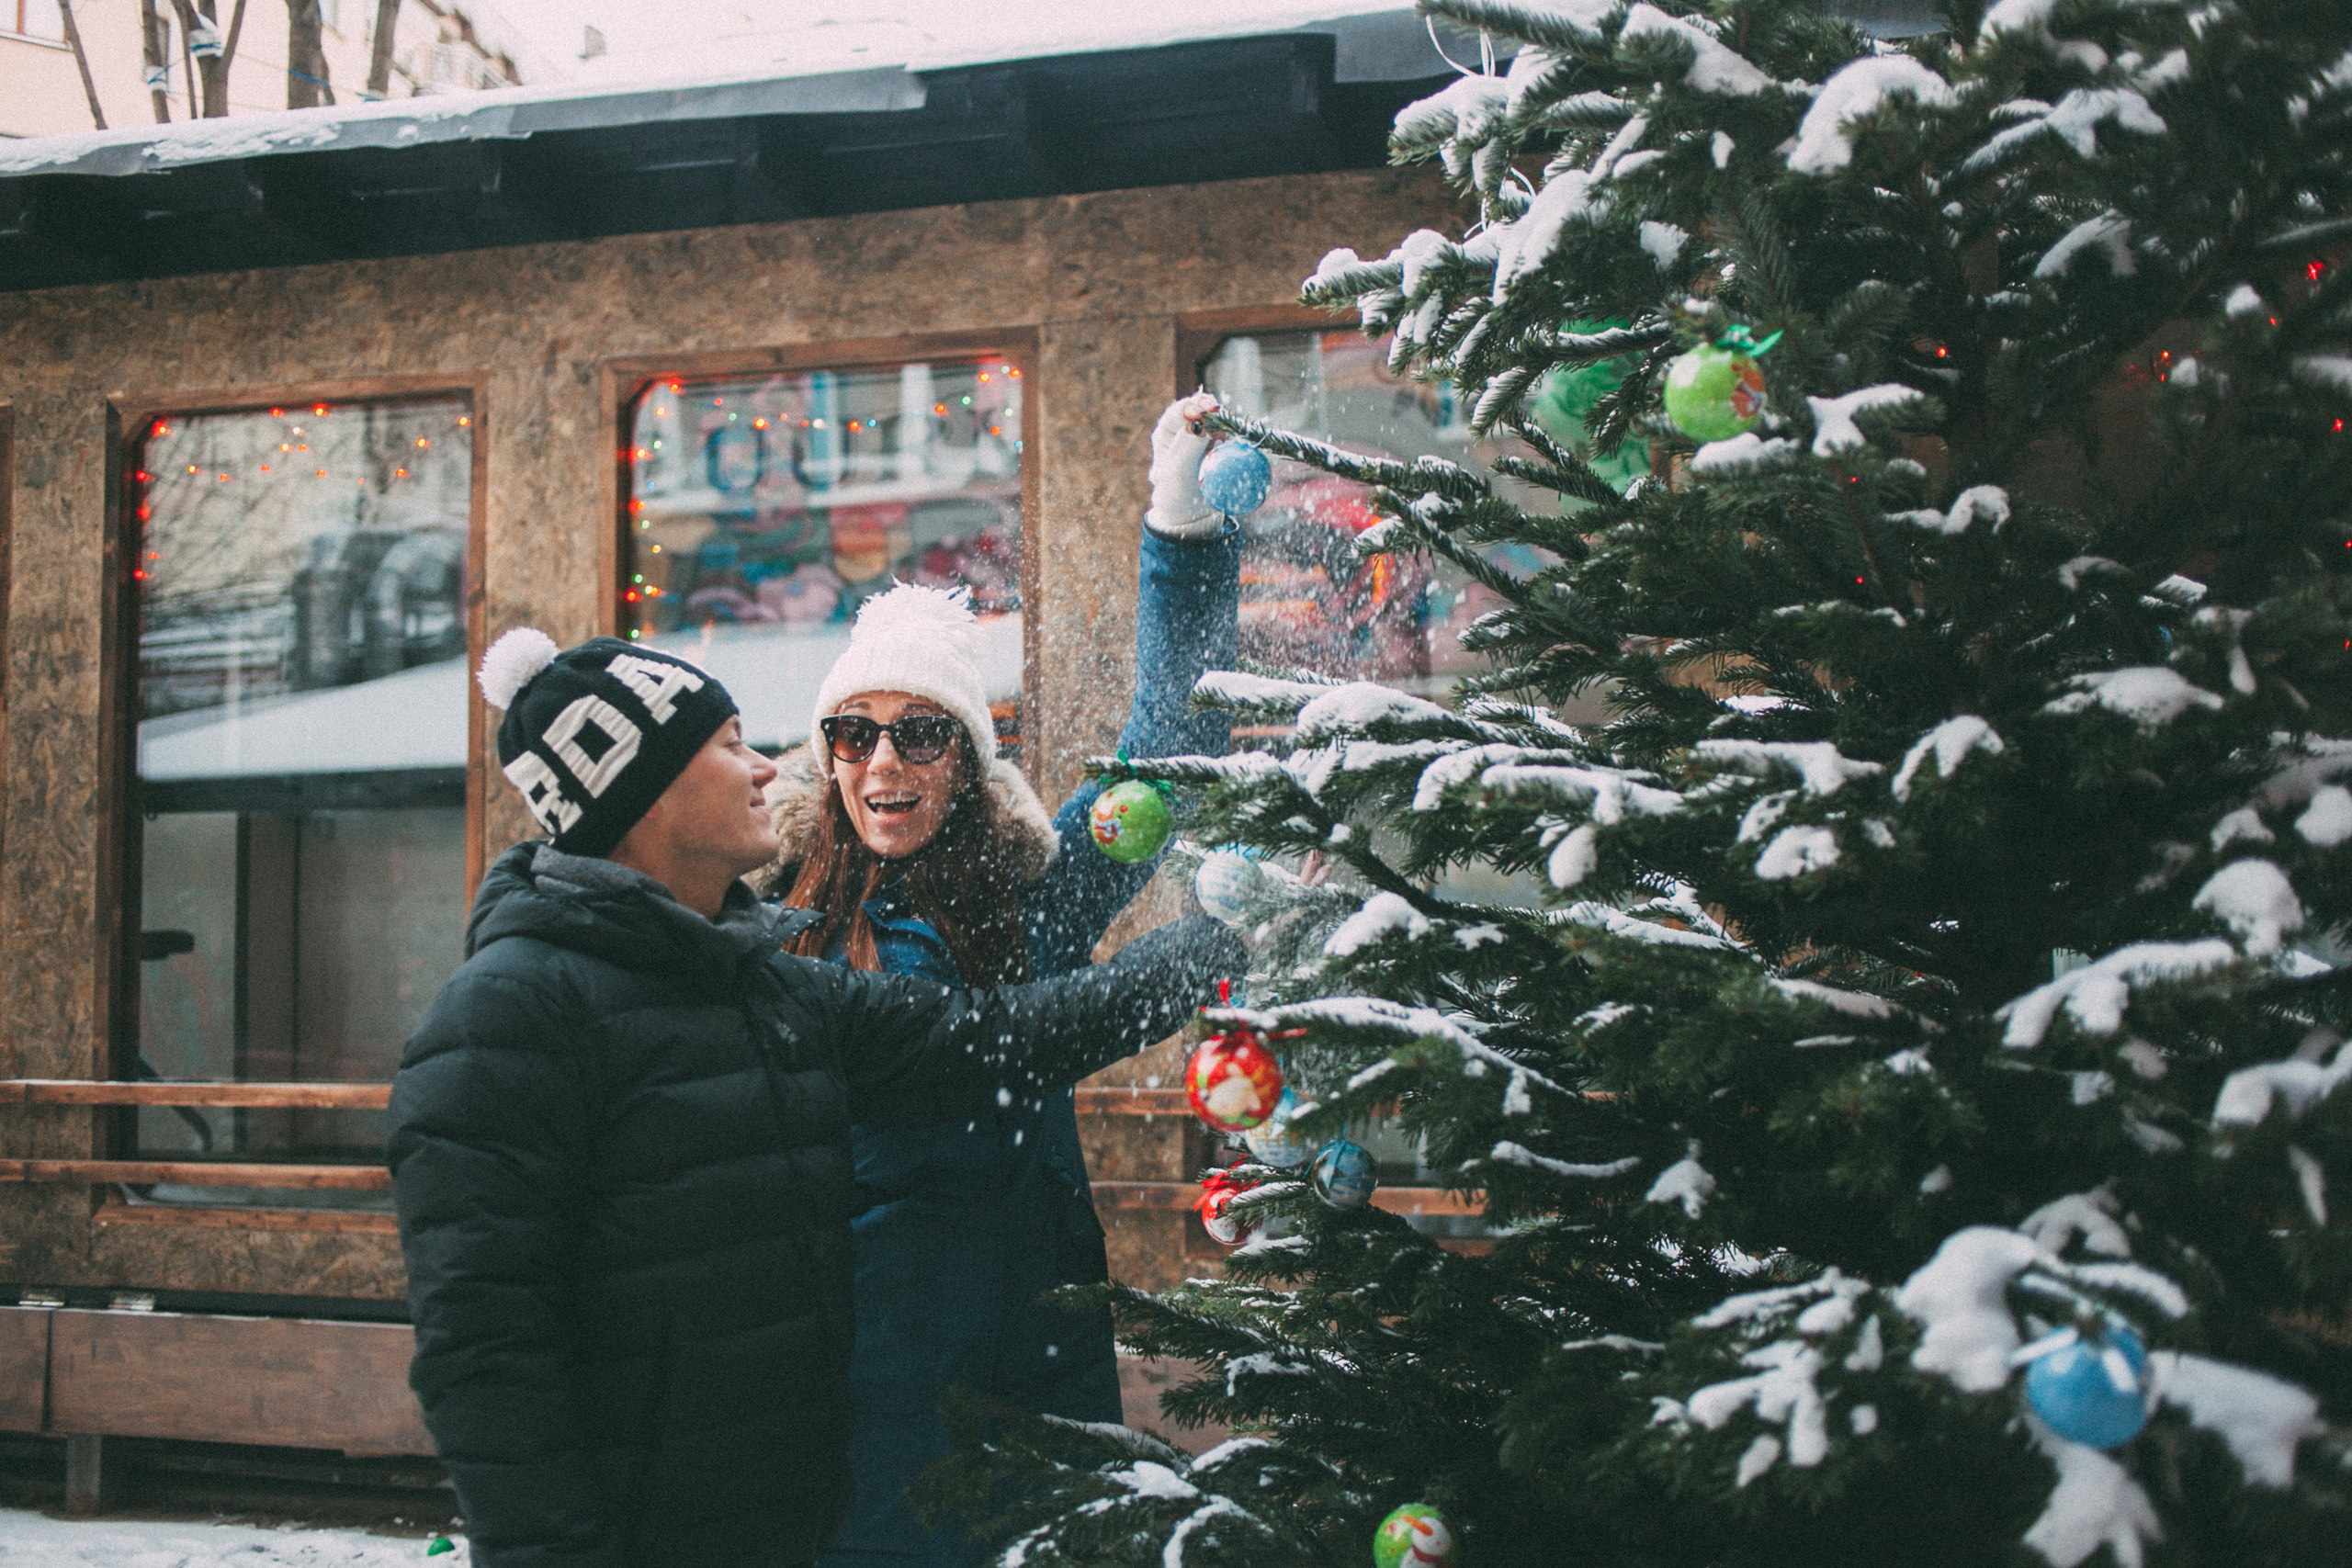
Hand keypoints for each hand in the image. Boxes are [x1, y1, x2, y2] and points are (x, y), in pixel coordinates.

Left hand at [1146, 393, 1226, 539]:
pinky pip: (1229, 435)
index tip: (1201, 413)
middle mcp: (1184, 432)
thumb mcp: (1177, 473)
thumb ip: (1186, 447)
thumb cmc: (1177, 496)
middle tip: (1216, 410)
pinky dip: (1233, 434)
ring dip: (1222, 420)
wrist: (1193, 517)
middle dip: (1207, 406)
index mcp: (1166, 435)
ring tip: (1226, 430)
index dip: (1190, 408)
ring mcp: (1205, 439)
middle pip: (1198, 409)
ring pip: (1215, 419)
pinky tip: (1235, 438)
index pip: (1178, 413)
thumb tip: (1199, 425)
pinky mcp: (1221, 448)